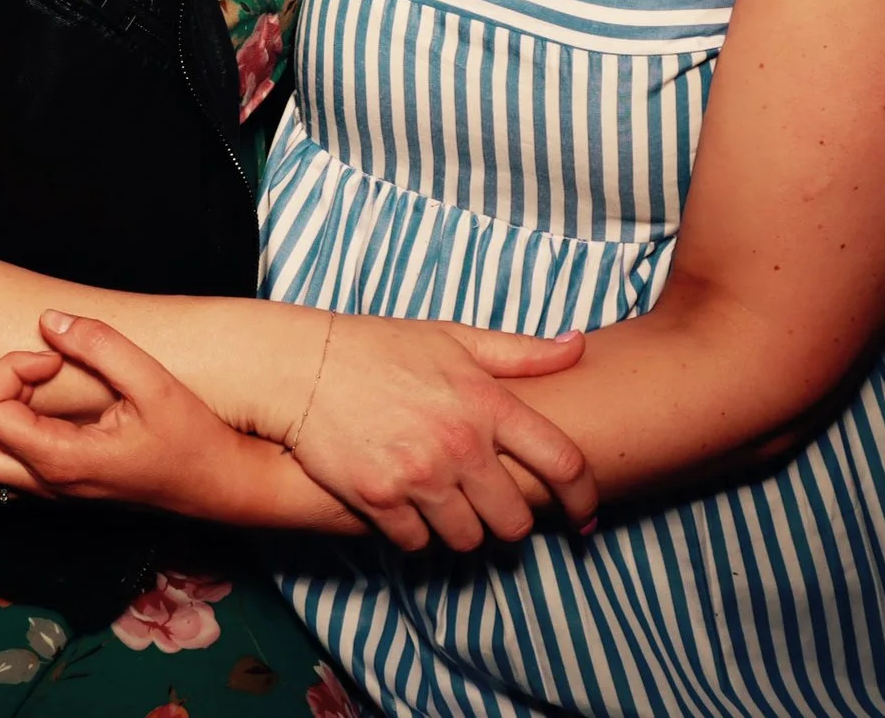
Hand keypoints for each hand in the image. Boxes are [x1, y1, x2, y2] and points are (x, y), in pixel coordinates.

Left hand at [0, 314, 362, 531]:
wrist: (220, 486)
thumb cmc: (193, 437)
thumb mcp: (154, 382)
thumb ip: (99, 344)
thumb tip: (48, 319)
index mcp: (60, 460)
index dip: (7, 369)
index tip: (54, 357)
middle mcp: (44, 484)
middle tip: (29, 371)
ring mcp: (47, 492)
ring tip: (30, 388)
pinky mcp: (57, 487)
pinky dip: (0, 434)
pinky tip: (43, 406)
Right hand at [286, 313, 596, 551]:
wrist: (301, 366)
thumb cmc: (378, 347)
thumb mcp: (452, 338)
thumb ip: (519, 352)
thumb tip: (577, 346)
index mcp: (486, 402)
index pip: (562, 462)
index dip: (582, 496)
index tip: (583, 514)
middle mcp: (459, 444)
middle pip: (513, 521)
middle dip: (508, 520)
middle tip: (492, 507)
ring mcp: (418, 477)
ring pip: (468, 541)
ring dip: (463, 530)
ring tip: (447, 507)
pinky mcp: (379, 501)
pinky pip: (418, 545)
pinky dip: (417, 534)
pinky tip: (409, 508)